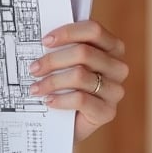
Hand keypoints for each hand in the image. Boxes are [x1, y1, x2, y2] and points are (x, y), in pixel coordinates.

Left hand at [28, 20, 127, 142]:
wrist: (68, 122)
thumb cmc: (65, 85)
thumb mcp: (65, 63)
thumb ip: (60, 47)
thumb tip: (38, 36)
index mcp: (112, 47)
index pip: (93, 30)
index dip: (67, 32)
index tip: (45, 41)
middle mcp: (118, 67)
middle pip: (83, 53)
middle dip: (53, 60)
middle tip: (33, 69)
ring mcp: (115, 90)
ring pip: (80, 76)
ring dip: (52, 81)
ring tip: (35, 88)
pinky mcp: (108, 111)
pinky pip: (80, 99)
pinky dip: (60, 99)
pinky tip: (48, 100)